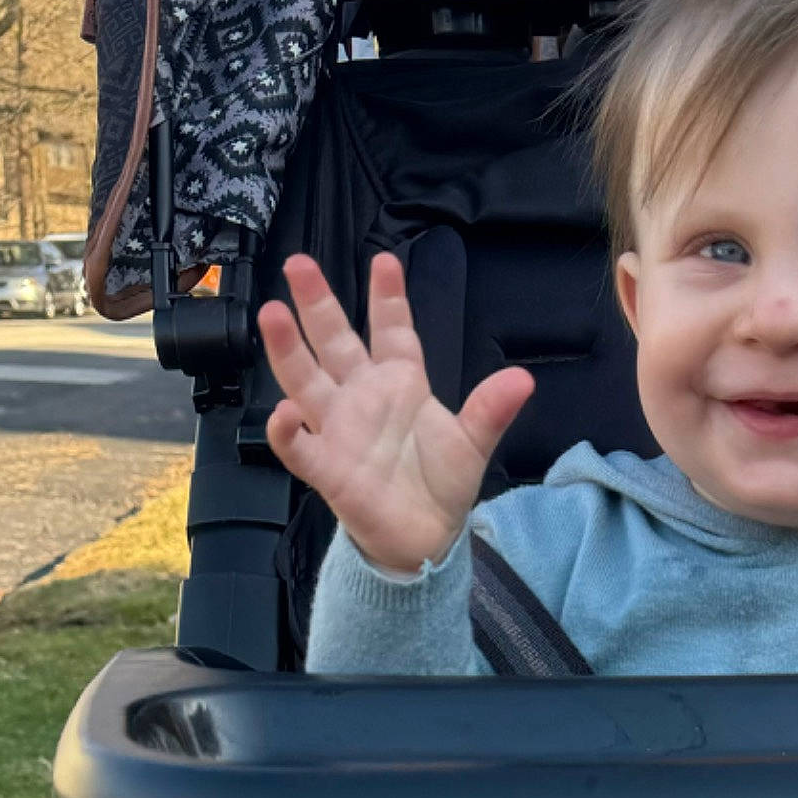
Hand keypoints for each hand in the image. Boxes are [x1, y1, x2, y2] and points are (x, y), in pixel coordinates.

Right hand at [259, 252, 532, 574]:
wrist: (427, 537)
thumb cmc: (443, 483)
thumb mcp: (473, 443)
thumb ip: (491, 409)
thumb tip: (524, 379)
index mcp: (400, 383)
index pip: (391, 331)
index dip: (387, 298)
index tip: (384, 261)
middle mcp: (362, 397)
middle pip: (335, 342)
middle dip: (317, 303)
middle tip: (299, 263)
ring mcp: (338, 429)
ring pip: (305, 380)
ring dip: (288, 349)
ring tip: (273, 314)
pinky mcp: (326, 467)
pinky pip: (298, 446)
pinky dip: (287, 430)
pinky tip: (284, 412)